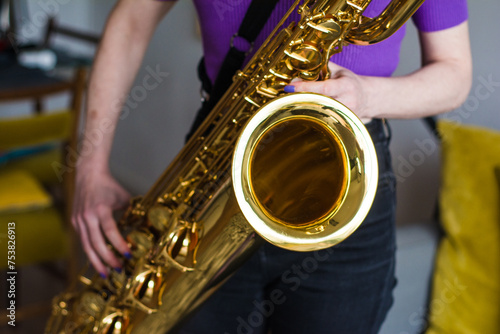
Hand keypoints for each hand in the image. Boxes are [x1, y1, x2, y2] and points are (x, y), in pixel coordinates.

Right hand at [71, 162, 131, 276]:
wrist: (88, 174)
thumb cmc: (108, 185)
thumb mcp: (123, 197)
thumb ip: (131, 212)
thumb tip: (144, 226)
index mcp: (100, 209)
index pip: (110, 231)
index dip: (119, 244)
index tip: (128, 255)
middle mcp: (86, 216)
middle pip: (96, 244)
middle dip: (107, 259)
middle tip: (118, 269)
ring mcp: (78, 220)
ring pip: (86, 246)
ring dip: (96, 261)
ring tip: (106, 273)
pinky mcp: (74, 222)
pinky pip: (83, 240)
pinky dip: (91, 252)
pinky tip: (98, 260)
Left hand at [286, 62, 371, 119]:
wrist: (368, 98)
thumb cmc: (349, 82)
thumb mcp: (339, 71)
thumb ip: (322, 68)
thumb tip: (299, 68)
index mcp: (346, 86)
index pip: (324, 88)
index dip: (306, 88)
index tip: (290, 87)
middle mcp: (347, 101)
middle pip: (319, 102)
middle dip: (301, 98)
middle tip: (286, 95)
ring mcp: (345, 115)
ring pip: (320, 113)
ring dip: (304, 108)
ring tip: (292, 102)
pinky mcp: (343, 124)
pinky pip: (323, 121)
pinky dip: (312, 115)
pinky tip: (303, 112)